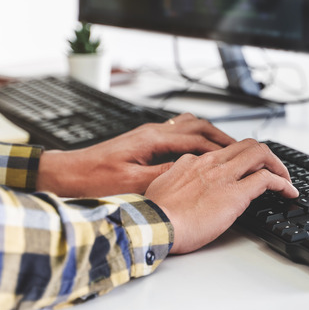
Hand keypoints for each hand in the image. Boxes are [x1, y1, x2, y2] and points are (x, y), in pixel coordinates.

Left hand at [36, 113, 236, 196]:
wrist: (67, 174)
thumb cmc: (94, 179)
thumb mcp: (132, 183)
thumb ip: (164, 175)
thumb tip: (193, 172)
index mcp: (152, 138)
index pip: (197, 140)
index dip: (222, 149)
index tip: (241, 157)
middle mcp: (152, 131)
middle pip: (197, 126)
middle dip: (221, 136)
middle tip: (241, 149)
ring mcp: (147, 134)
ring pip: (187, 126)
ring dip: (208, 135)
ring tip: (224, 148)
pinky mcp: (142, 142)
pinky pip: (176, 133)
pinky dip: (192, 139)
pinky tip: (196, 151)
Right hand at [144, 139, 298, 253]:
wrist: (154, 224)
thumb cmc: (155, 214)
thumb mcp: (161, 186)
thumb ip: (175, 179)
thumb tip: (178, 183)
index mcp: (192, 162)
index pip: (224, 151)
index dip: (241, 159)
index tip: (247, 169)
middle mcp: (211, 163)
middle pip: (247, 145)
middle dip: (266, 156)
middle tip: (274, 170)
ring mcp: (224, 176)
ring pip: (260, 154)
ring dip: (278, 166)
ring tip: (286, 180)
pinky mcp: (235, 194)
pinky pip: (267, 180)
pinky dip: (283, 183)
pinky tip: (288, 193)